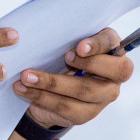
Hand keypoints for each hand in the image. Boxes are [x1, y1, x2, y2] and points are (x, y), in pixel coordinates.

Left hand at [12, 26, 132, 130]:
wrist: (52, 88)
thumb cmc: (62, 57)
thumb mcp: (65, 43)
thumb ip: (66, 36)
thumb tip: (47, 26)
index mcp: (111, 49)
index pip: (111, 43)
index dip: (98, 45)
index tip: (80, 47)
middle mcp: (114, 75)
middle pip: (112, 71)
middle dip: (87, 64)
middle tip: (64, 58)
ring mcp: (103, 96)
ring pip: (84, 91)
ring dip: (52, 82)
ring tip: (26, 76)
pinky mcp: (86, 113)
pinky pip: (66, 107)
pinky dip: (42, 97)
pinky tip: (24, 89)